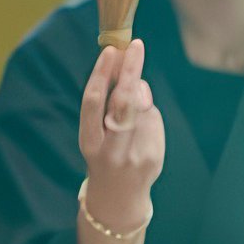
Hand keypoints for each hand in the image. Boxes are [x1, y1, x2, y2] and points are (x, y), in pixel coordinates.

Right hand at [78, 41, 163, 229]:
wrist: (117, 197)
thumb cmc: (104, 154)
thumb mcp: (96, 134)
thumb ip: (109, 106)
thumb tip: (134, 77)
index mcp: (88, 141)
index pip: (93, 102)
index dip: (102, 74)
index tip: (111, 50)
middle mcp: (110, 150)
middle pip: (123, 104)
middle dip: (130, 72)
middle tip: (136, 46)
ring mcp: (134, 155)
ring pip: (142, 108)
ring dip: (139, 95)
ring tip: (130, 110)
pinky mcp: (154, 157)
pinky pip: (154, 120)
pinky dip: (148, 114)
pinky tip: (140, 130)